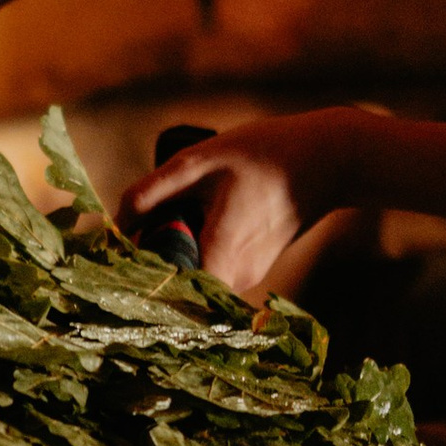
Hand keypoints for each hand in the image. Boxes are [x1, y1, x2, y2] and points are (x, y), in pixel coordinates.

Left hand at [120, 111, 364, 297]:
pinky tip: (205, 210)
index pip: (156, 291)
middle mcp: (232, 281)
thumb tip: (115, 222)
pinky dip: (196, 243)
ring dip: (173, 246)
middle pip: (170, 282)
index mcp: (216, 260)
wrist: (331, 160)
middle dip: (150, 254)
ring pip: (190, 273)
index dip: (130, 272)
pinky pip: (210, 264)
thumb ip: (151, 192)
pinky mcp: (253, 268)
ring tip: (179, 209)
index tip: (114, 247)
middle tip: (144, 217)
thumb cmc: (265, 154)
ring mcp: (246, 278)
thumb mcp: (199, 162)